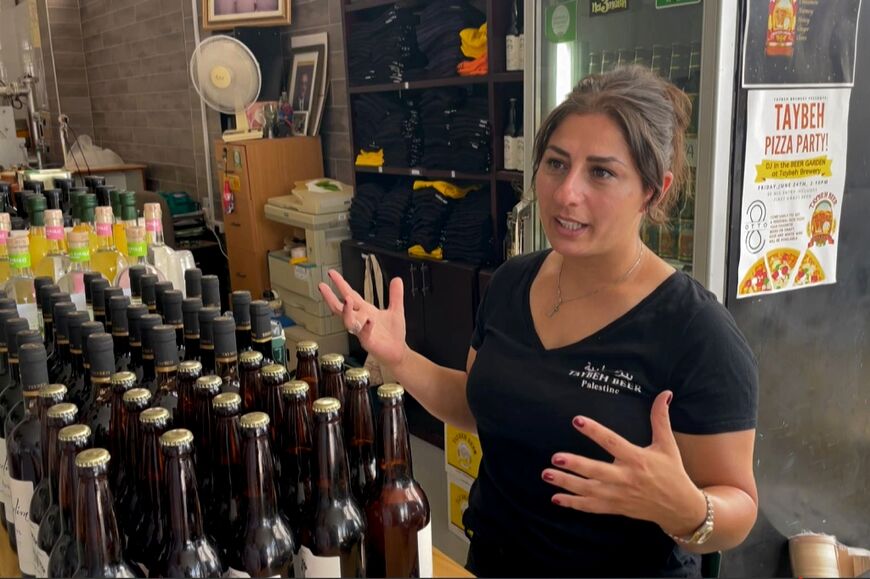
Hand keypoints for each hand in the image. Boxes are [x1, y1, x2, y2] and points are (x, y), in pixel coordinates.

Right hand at [318, 269, 408, 368]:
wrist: (399, 353)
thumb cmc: (393, 334)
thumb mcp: (396, 310)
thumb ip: (395, 295)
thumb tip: (397, 279)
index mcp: (365, 311)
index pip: (349, 295)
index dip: (340, 284)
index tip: (331, 273)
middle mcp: (360, 320)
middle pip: (340, 308)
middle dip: (330, 297)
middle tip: (322, 286)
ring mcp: (362, 331)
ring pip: (348, 321)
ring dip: (346, 310)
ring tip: (347, 299)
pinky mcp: (369, 342)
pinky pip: (365, 334)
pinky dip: (366, 327)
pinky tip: (369, 320)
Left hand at [542, 391, 706, 536]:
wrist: (680, 508)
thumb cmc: (672, 472)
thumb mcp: (667, 445)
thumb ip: (660, 419)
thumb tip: (664, 393)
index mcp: (637, 459)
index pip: (612, 442)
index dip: (595, 431)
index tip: (577, 420)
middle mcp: (626, 478)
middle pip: (597, 471)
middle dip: (575, 465)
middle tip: (555, 457)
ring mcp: (620, 495)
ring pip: (589, 490)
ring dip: (567, 483)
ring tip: (546, 474)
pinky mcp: (616, 507)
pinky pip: (591, 506)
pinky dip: (574, 504)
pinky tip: (556, 498)